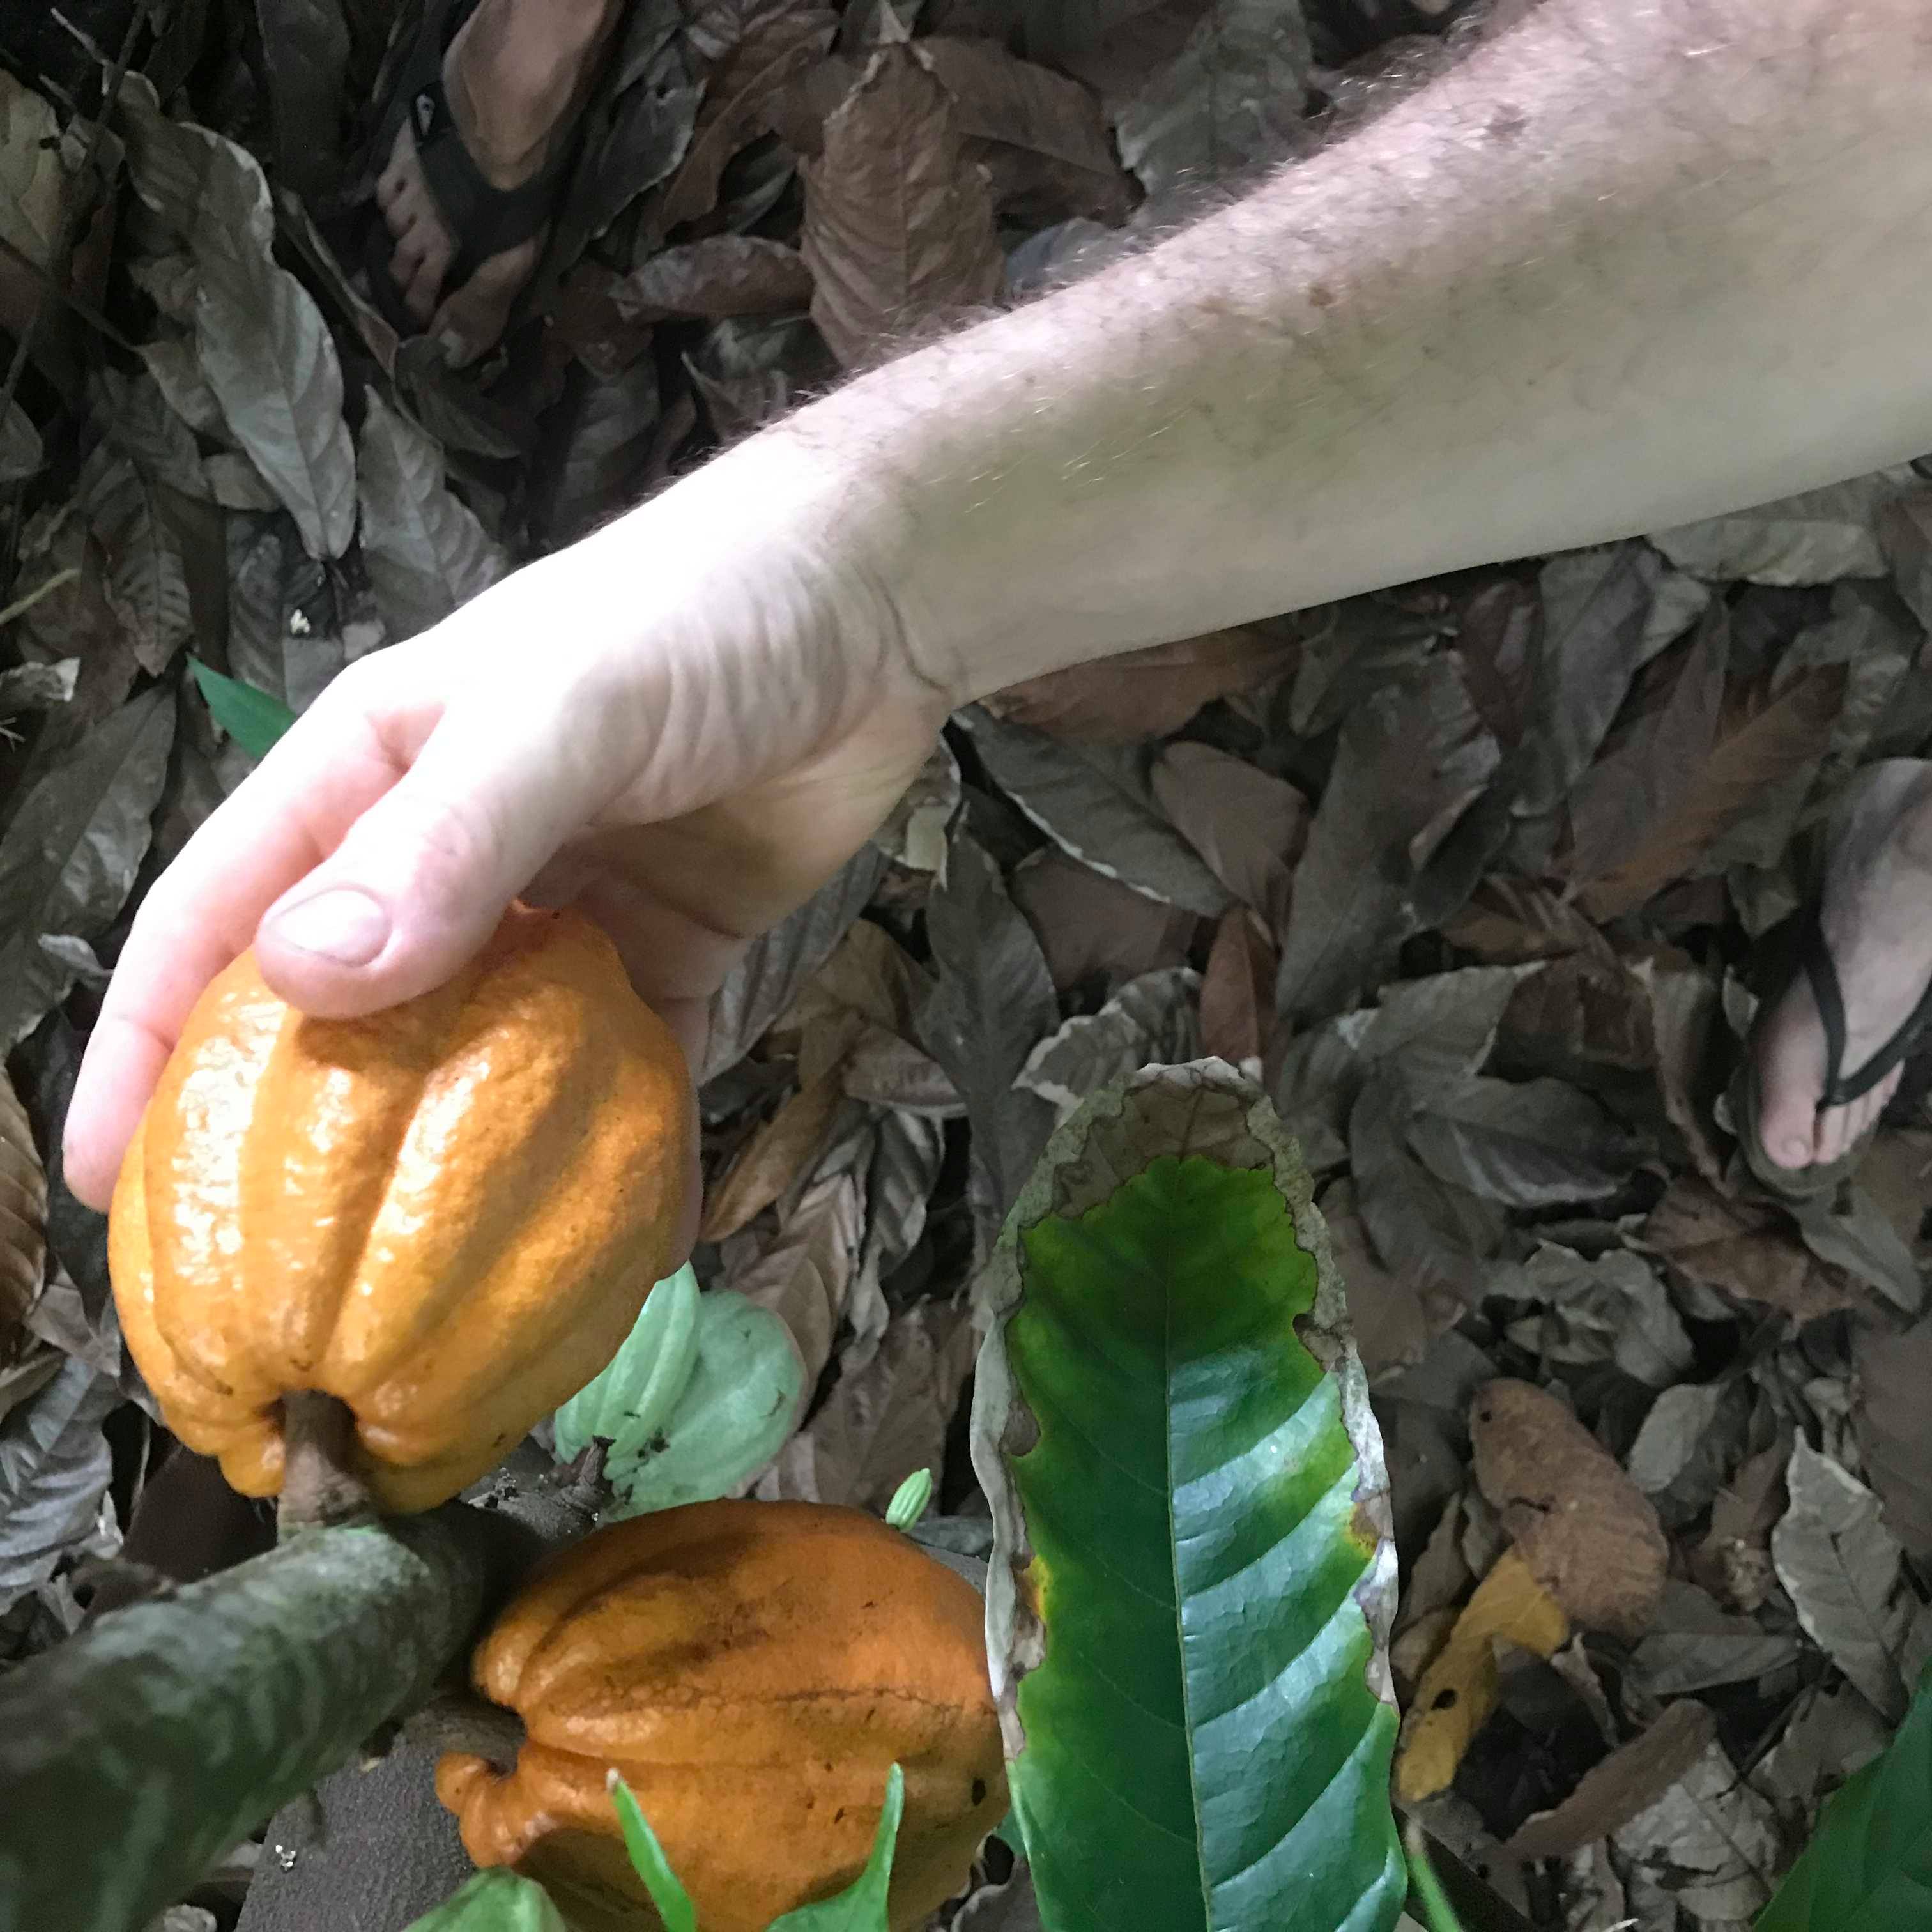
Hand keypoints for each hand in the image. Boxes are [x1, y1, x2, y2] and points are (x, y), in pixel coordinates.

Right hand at [63, 448, 945, 1210]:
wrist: (876, 602)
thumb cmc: (696, 615)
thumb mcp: (558, 710)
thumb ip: (444, 838)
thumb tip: (301, 980)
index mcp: (370, 778)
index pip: (218, 919)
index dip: (149, 1046)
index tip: (112, 1186)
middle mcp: (446, 855)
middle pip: (344, 1015)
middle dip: (304, 1140)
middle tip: (276, 1287)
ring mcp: (558, 911)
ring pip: (482, 1062)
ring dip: (466, 1168)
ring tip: (447, 1298)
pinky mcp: (663, 950)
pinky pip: (622, 1069)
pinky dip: (618, 1147)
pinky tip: (622, 1245)